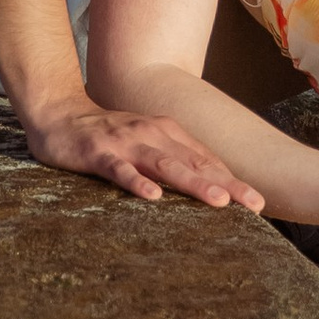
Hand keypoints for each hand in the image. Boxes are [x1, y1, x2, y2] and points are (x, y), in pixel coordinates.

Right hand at [24, 100, 263, 209]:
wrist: (59, 114)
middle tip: (254, 204)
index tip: (259, 203)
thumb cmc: (108, 137)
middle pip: (195, 164)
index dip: (234, 181)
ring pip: (165, 165)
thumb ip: (175, 160)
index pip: (207, 161)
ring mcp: (127, 143)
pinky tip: (152, 196)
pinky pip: (120, 170)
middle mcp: (153, 134)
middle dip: (227, 185)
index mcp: (168, 133)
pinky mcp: (99, 153)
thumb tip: (210, 185)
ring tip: (218, 201)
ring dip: (193, 183)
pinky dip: (137, 182)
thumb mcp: (147, 144)